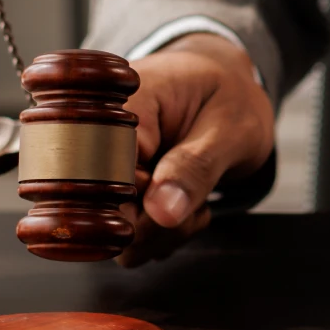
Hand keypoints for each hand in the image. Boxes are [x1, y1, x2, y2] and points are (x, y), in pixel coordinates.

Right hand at [117, 32, 273, 266]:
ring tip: (194, 194)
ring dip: (165, 230)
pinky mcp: (114, 195)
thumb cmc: (230, 99)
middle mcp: (97, 140)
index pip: (103, 175)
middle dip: (158, 223)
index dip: (145, 197)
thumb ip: (197, 166)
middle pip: (102, 214)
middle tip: (197, 196)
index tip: (178, 188)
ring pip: (117, 234)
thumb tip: (162, 212)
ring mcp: (103, 171)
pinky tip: (184, 201)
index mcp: (119, 108)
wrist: (228, 93)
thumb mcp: (231, 127)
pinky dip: (163, 232)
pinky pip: (128, 236)